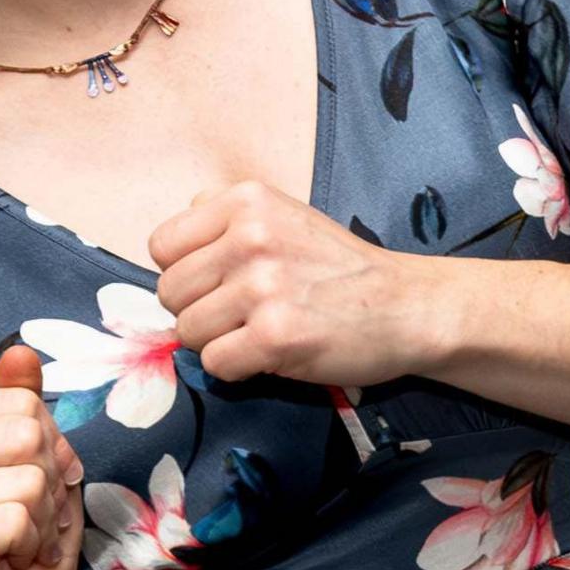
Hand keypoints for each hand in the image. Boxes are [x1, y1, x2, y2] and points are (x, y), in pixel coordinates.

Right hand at [0, 346, 83, 569]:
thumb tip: (19, 350)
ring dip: (45, 519)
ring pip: (28, 480)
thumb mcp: (38, 455)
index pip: (24, 404)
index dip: (51, 447)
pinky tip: (12, 559)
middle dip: (51, 482)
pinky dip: (33, 544)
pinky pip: (17, 519)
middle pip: (28, 436)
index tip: (34, 483)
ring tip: (23, 538)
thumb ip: (23, 401)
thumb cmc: (28, 525)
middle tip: (31, 515)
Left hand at [151, 182, 439, 389]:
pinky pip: (215, 364)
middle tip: (244, 314)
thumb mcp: (284, 218)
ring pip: (188, 330)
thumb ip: (224, 225)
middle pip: (169, 291)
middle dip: (199, 311)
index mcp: (247, 200)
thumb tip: (167, 260)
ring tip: (260, 332)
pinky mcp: (276, 335)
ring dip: (219, 342)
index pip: (163, 245)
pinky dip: (238, 369)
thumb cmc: (340, 269)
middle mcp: (251, 237)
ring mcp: (263, 287)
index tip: (222, 282)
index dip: (186, 272)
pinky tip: (271, 354)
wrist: (407, 306)